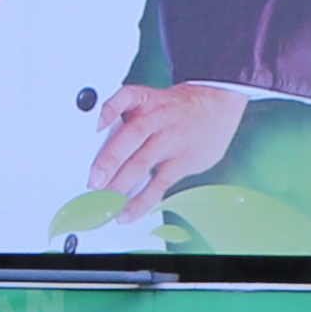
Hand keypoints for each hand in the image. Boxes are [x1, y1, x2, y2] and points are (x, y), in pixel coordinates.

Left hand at [86, 79, 253, 209]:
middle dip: (110, 159)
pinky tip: (128, 213)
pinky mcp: (182, 162)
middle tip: (93, 182)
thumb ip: (124, 113)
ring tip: (105, 203)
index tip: (95, 123)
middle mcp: (158, 119)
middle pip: (132, 135)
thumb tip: (94, 137)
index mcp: (147, 101)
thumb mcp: (151, 98)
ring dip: (122, 184)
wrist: (217, 104)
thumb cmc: (175, 107)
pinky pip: (160, 184)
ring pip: (143, 162)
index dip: (109, 109)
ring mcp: (171, 141)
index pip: (126, 98)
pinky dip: (142, 200)